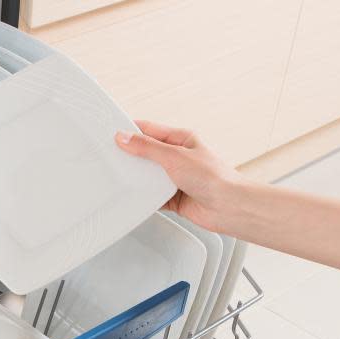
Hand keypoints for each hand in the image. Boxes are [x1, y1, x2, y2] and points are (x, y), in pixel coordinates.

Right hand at [115, 121, 247, 233]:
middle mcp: (178, 158)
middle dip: (130, 157)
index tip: (111, 135)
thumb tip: (124, 137)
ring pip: (148, 176)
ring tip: (120, 178)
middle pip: (146, 153)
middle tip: (111, 158)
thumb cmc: (213, 177)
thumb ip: (147, 147)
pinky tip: (134, 197)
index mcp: (181, 139)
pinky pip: (152, 196)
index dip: (130, 131)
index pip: (149, 130)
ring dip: (137, 178)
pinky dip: (143, 197)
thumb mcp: (175, 156)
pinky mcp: (173, 197)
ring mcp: (175, 178)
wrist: (228, 207)